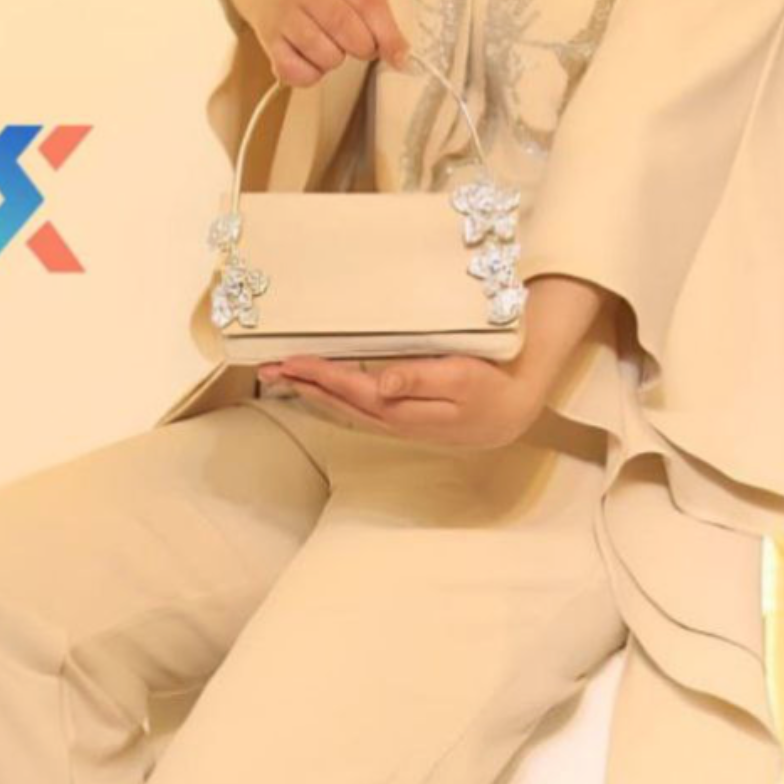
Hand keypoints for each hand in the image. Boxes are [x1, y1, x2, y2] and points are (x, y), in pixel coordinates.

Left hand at [257, 347, 547, 450]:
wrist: (515, 411)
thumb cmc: (491, 387)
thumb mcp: (460, 378)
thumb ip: (418, 379)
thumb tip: (381, 383)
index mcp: (402, 408)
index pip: (349, 388)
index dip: (317, 374)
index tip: (289, 361)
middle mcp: (393, 419)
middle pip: (337, 402)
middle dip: (302, 384)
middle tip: (267, 369)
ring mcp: (398, 422)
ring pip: (344, 408)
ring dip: (313, 392)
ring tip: (284, 379)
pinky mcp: (405, 418)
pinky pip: (358, 408)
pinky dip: (335, 398)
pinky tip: (324, 392)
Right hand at [262, 0, 409, 88]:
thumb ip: (378, 16)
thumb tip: (401, 54)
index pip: (370, 3)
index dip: (388, 35)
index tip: (399, 56)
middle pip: (346, 28)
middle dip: (362, 48)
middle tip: (361, 47)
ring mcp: (284, 14)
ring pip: (323, 53)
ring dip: (334, 61)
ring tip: (331, 48)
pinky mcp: (270, 41)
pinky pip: (296, 71)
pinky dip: (310, 74)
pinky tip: (311, 59)